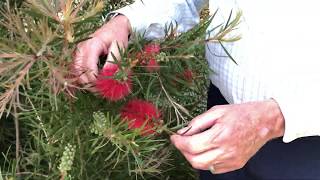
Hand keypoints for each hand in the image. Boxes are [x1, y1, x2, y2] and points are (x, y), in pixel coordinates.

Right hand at [73, 15, 130, 86]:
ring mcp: (79, 52)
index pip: (88, 67)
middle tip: (102, 92)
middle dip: (90, 84)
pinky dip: (84, 78)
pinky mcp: (79, 55)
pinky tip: (94, 83)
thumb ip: (113, 63)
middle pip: (80, 71)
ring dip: (86, 82)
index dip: (95, 80)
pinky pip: (78, 70)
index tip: (104, 88)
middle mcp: (82, 48)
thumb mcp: (119, 48)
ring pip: (77, 72)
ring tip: (99, 89)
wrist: (115, 27)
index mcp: (92, 45)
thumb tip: (107, 77)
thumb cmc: (118, 36)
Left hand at [170, 99, 284, 173]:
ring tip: (194, 145)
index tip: (174, 137)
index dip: (178, 142)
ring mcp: (231, 160)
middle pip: (194, 160)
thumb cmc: (241, 113)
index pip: (191, 145)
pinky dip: (206, 161)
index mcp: (220, 135)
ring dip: (194, 157)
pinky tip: (208, 150)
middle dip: (184, 151)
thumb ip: (197, 122)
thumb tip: (183, 132)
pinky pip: (214, 168)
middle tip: (182, 142)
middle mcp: (226, 151)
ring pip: (203, 166)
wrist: (265, 121)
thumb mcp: (216, 111)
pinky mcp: (236, 164)